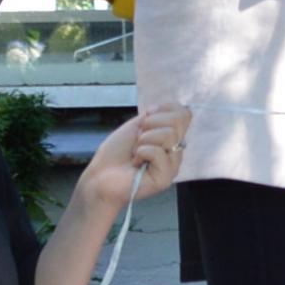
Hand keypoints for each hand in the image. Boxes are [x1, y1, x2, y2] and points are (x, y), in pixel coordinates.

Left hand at [79, 104, 187, 218]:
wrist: (100, 176)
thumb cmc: (115, 153)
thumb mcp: (137, 125)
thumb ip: (157, 116)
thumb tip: (177, 107)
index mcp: (171, 138)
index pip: (184, 114)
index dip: (164, 110)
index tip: (144, 120)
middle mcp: (175, 150)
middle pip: (178, 121)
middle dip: (151, 124)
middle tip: (138, 139)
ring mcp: (173, 165)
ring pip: (169, 135)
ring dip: (144, 140)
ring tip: (136, 153)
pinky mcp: (166, 178)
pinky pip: (158, 152)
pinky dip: (141, 153)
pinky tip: (136, 163)